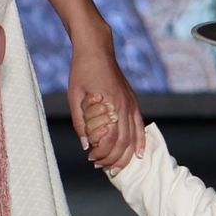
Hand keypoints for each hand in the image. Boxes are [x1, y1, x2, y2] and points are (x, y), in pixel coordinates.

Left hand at [69, 30, 143, 171]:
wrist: (96, 49)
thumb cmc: (82, 71)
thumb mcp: (74, 97)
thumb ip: (80, 122)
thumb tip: (85, 145)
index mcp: (109, 104)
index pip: (110, 138)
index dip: (101, 152)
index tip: (91, 157)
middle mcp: (124, 106)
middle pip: (124, 141)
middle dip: (113, 158)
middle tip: (101, 166)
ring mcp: (131, 103)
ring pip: (133, 137)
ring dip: (125, 154)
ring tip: (116, 166)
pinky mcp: (132, 101)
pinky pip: (140, 125)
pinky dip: (140, 141)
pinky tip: (138, 153)